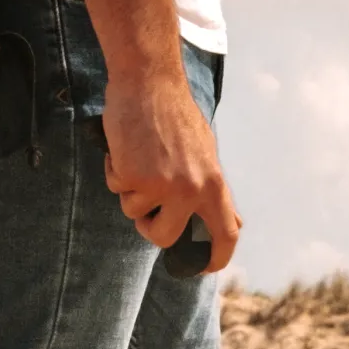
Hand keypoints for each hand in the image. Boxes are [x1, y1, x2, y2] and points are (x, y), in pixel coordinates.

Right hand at [103, 72, 240, 273]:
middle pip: (164, 237)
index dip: (217, 257)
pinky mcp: (133, 175)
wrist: (148, 81)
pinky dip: (115, 170)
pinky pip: (117, 188)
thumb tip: (232, 223)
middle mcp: (190, 189)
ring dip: (129, 190)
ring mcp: (161, 185)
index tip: (204, 266)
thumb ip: (213, 190)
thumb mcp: (205, 154)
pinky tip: (125, 147)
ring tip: (138, 158)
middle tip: (145, 212)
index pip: (226, 233)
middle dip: (149, 229)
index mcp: (214, 184)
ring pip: (133, 212)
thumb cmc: (174, 115)